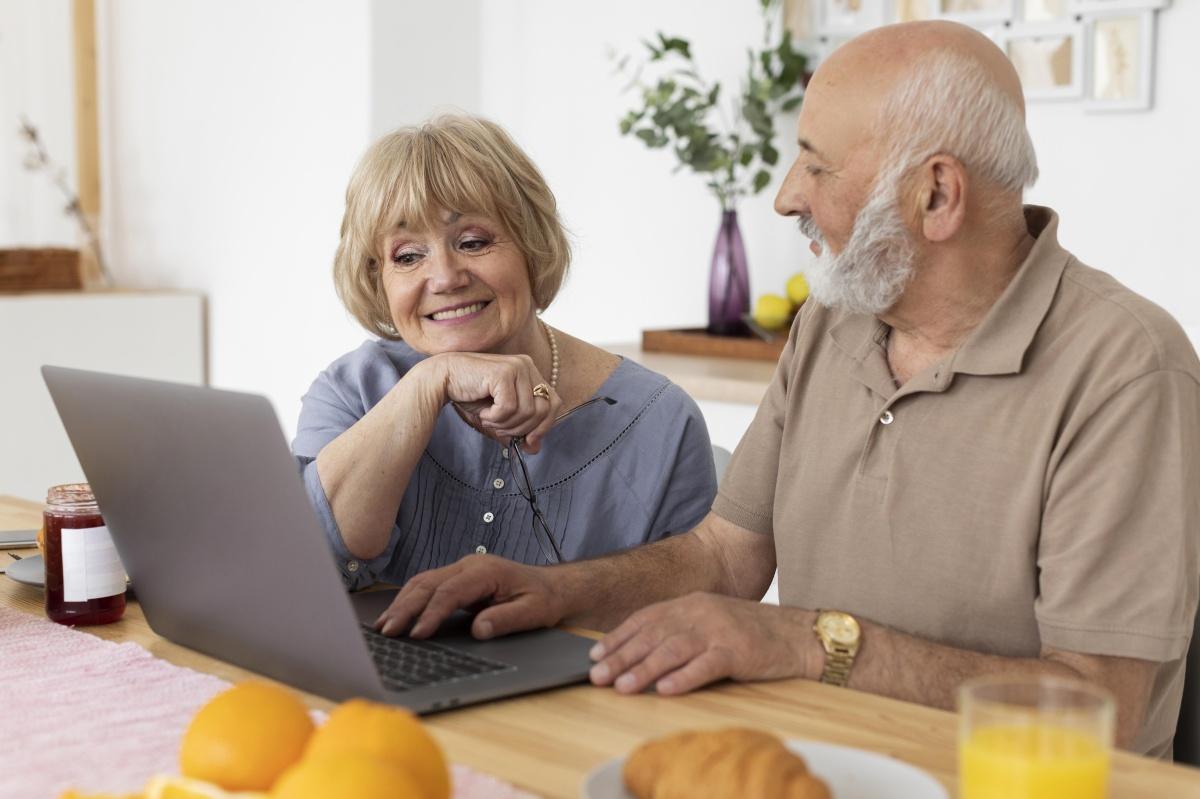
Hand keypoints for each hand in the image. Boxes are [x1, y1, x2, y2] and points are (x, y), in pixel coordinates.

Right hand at [374, 553, 567, 639]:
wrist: (552, 586)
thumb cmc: (544, 599)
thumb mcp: (534, 612)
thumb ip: (506, 619)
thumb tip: (478, 629)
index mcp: (486, 571)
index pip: (450, 592)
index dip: (431, 613)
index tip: (418, 634)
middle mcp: (469, 565)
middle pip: (428, 584)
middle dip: (406, 608)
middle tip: (388, 632)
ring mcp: (461, 569)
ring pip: (423, 582)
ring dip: (402, 603)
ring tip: (383, 626)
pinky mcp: (457, 578)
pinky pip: (427, 586)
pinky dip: (409, 600)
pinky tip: (397, 615)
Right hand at [419, 352, 561, 452]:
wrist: (441, 379)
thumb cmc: (471, 395)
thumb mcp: (500, 416)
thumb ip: (519, 430)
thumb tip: (535, 449)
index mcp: (531, 372)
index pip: (554, 403)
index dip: (544, 426)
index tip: (527, 442)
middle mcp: (527, 365)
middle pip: (543, 410)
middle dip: (521, 428)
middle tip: (499, 427)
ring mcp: (517, 367)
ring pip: (527, 412)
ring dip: (505, 423)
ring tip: (488, 417)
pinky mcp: (504, 373)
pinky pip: (509, 408)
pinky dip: (495, 417)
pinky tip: (483, 411)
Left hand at [588, 593, 815, 695]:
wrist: (796, 635)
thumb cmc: (750, 633)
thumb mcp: (711, 621)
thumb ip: (680, 630)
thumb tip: (641, 651)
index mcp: (691, 603)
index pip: (646, 619)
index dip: (619, 637)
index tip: (596, 654)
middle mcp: (701, 613)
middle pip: (653, 635)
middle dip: (621, 656)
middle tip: (597, 675)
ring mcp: (719, 631)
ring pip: (673, 650)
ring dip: (644, 669)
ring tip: (622, 686)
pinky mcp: (737, 651)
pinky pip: (705, 666)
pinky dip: (683, 678)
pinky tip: (665, 689)